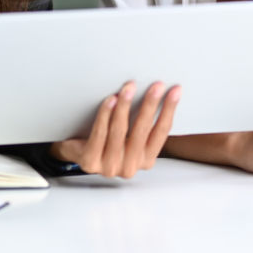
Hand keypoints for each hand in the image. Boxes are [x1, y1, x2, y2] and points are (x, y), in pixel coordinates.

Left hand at [49, 81, 180, 178]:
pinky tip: (111, 100)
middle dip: (151, 105)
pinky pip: (100, 133)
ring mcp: (109, 167)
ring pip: (120, 131)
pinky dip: (106, 114)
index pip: (161, 132)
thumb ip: (143, 124)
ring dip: (126, 106)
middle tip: (157, 86)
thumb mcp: (130, 137)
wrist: (77, 153)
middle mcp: (130, 167)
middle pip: (142, 130)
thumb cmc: (108, 141)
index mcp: (146, 160)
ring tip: (129, 88)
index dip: (169, 110)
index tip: (175, 90)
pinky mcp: (90, 162)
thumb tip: (160, 92)